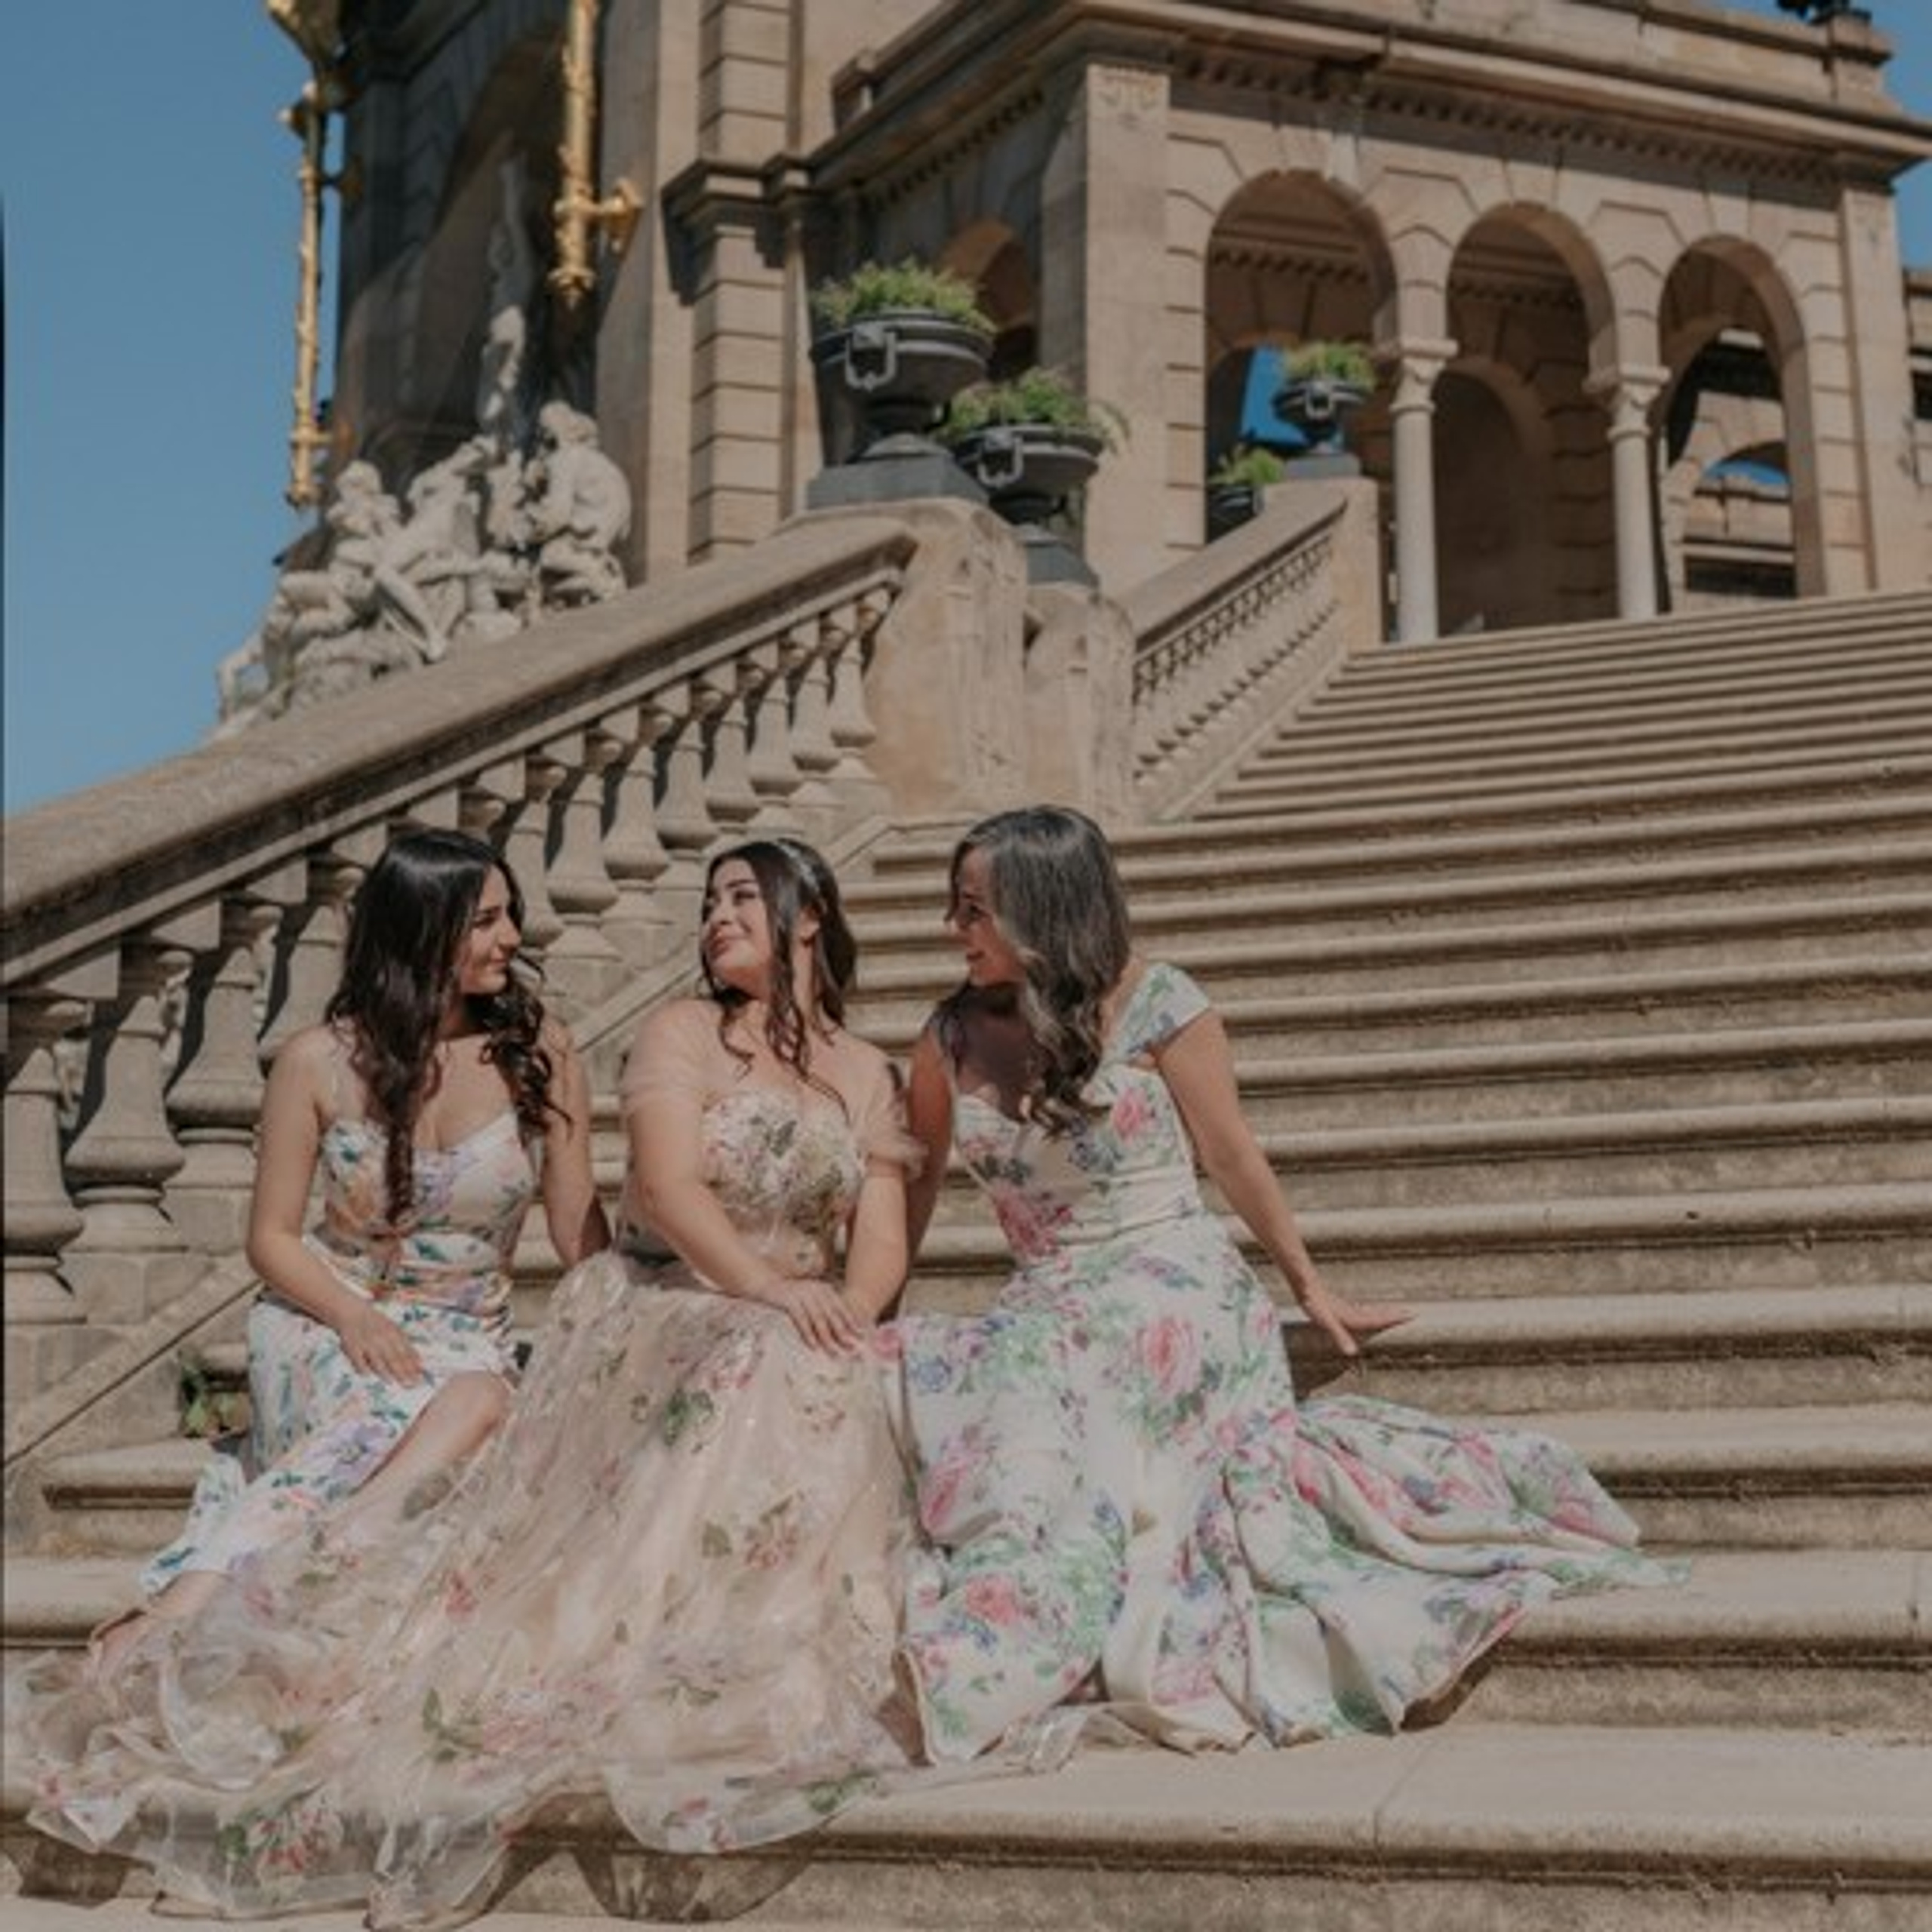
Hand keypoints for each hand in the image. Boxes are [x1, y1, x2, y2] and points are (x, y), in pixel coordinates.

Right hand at [336, 1300, 425, 1383]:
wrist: (352, 1313)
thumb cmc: (376, 1324)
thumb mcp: (393, 1329)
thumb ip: (405, 1345)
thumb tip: (420, 1362)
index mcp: (393, 1333)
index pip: (405, 1352)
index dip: (413, 1366)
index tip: (420, 1377)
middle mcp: (381, 1338)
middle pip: (394, 1358)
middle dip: (403, 1372)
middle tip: (411, 1384)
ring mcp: (366, 1343)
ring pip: (377, 1360)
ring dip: (385, 1372)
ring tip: (392, 1381)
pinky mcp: (352, 1347)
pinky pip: (358, 1360)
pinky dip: (362, 1367)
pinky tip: (367, 1375)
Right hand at [759, 1276, 864, 1355]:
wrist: (765, 1283)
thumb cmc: (789, 1296)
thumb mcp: (809, 1298)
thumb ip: (822, 1309)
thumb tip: (837, 1329)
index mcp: (823, 1289)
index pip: (841, 1307)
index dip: (851, 1321)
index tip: (861, 1334)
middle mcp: (816, 1290)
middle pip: (832, 1314)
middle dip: (843, 1331)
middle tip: (851, 1346)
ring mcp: (802, 1294)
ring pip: (818, 1318)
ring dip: (826, 1337)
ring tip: (833, 1351)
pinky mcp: (789, 1300)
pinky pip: (801, 1319)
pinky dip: (808, 1332)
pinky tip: (813, 1345)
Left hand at [1293, 1275, 1411, 1358]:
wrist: (1306, 1286)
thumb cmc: (1315, 1305)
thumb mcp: (1327, 1323)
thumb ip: (1340, 1337)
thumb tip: (1353, 1353)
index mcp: (1354, 1317)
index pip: (1378, 1319)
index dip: (1394, 1318)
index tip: (1412, 1315)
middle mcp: (1353, 1312)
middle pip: (1378, 1314)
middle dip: (1395, 1314)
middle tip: (1411, 1313)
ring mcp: (1347, 1308)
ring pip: (1371, 1311)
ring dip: (1384, 1312)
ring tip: (1396, 1313)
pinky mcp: (1340, 1306)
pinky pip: (1361, 1310)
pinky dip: (1370, 1312)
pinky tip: (1367, 1313)